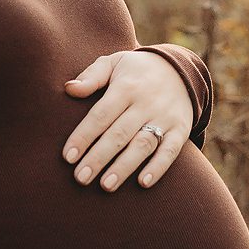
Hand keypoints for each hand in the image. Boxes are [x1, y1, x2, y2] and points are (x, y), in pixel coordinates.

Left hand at [62, 49, 193, 190]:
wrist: (180, 69)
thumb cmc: (136, 71)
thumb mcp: (114, 63)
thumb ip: (91, 76)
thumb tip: (68, 88)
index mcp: (126, 87)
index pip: (101, 114)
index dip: (84, 136)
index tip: (68, 157)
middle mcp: (146, 103)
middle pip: (119, 133)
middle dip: (99, 157)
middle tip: (80, 178)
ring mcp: (165, 117)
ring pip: (143, 145)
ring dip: (124, 166)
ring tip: (106, 185)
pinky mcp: (180, 130)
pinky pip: (171, 150)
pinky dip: (159, 167)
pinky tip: (143, 183)